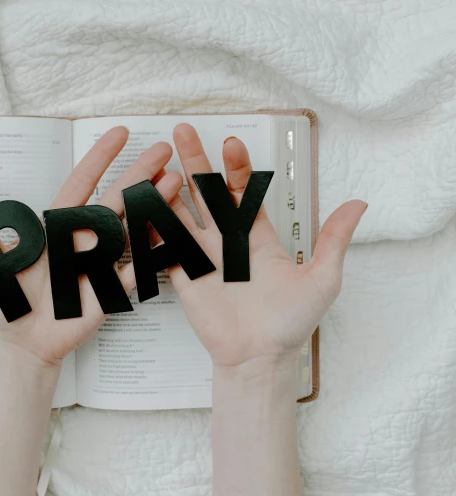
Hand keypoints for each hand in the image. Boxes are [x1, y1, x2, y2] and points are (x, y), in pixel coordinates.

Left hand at [0, 127, 181, 367]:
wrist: (16, 343)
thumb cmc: (1, 300)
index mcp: (55, 226)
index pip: (82, 183)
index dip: (100, 158)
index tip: (119, 133)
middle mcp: (82, 239)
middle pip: (115, 199)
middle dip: (139, 173)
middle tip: (163, 148)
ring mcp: (99, 263)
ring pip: (131, 227)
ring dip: (153, 204)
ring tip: (175, 181)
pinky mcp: (109, 291)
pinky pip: (136, 269)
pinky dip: (154, 251)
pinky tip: (173, 231)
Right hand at [168, 123, 366, 370]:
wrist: (259, 357)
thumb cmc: (291, 323)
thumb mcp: (322, 278)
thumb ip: (334, 240)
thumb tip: (359, 205)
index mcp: (256, 237)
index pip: (242, 192)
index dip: (236, 166)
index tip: (231, 143)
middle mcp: (226, 242)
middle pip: (207, 192)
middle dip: (196, 161)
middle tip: (183, 132)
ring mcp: (202, 256)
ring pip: (181, 212)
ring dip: (170, 186)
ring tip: (158, 159)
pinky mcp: (183, 274)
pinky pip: (164, 244)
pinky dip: (152, 223)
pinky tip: (143, 201)